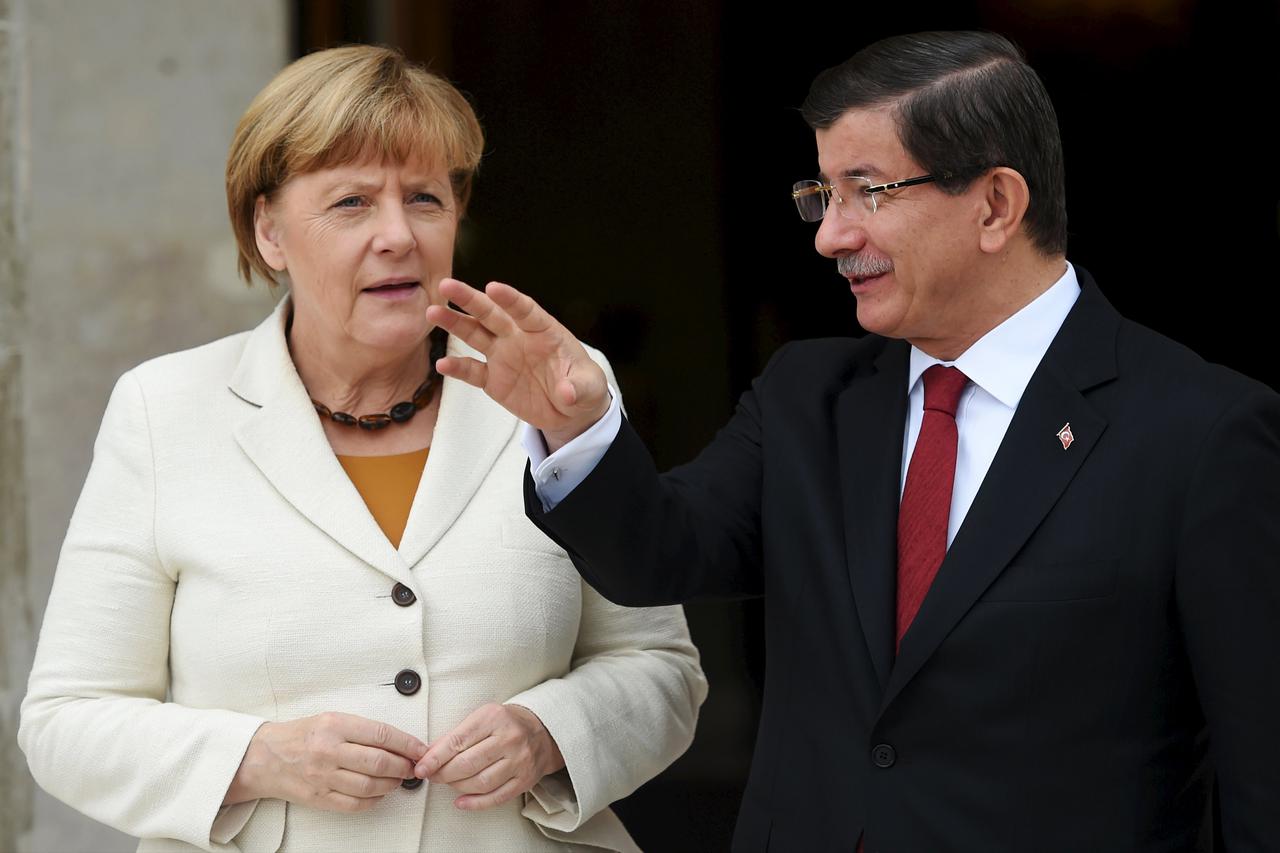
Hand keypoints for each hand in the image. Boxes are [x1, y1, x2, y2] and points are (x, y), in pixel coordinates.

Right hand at [223, 712, 427, 812]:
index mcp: (335, 725)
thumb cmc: (301, 735)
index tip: (420, 749)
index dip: (407, 744)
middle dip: (403, 767)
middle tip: (412, 767)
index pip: (382, 735)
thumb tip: (398, 742)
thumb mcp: (331, 719)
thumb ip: (363, 730)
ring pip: (370, 786)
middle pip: (379, 763)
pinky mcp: (318, 797)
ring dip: (391, 785)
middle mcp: (329, 750)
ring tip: (398, 780)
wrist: (264, 757)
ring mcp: (323, 776)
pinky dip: (373, 801)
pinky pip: (354, 804)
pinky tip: (379, 794)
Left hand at [414, 702, 565, 810]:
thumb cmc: (507, 723)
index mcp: (494, 718)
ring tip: (449, 782)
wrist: (542, 730)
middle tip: (432, 775)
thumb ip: (457, 734)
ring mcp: (519, 760)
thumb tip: (430, 754)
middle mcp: (509, 739)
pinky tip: (462, 801)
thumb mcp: (482, 717)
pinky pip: (495, 797)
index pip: (457, 740)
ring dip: (457, 787)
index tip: (421, 767)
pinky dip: (475, 803)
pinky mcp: (524, 779)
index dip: (435, 757)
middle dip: (443, 773)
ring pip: (480, 782)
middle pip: (467, 764)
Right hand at [427, 279, 608, 451]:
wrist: (571, 411)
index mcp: (544, 331)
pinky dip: (458, 368)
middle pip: (491, 314)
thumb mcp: (591, 389)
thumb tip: (567, 393)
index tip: (493, 287)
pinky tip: (442, 364)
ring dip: (454, 323)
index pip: (525, 310)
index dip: (510, 299)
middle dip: (470, 299)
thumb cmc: (584, 388)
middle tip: (447, 285)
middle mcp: (519, 337)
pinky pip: (472, 370)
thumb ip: (579, 387)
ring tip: (433, 313)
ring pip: (475, 334)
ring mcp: (503, 356)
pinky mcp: (493, 379)